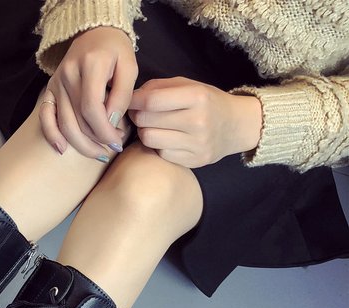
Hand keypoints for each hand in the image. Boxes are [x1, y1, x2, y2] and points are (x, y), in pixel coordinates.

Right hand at [40, 26, 137, 157]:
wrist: (94, 33)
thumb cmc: (115, 51)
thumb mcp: (129, 67)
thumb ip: (123, 95)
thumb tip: (111, 124)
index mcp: (90, 65)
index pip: (92, 108)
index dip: (104, 131)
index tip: (117, 142)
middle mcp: (68, 75)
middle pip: (78, 120)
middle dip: (96, 141)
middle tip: (112, 149)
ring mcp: (56, 84)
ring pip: (64, 124)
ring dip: (81, 145)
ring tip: (98, 153)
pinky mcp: (50, 91)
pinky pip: (45, 117)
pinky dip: (51, 135)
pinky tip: (62, 149)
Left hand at [128, 77, 262, 166]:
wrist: (236, 125)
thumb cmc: (207, 102)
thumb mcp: (189, 85)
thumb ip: (159, 87)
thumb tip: (131, 97)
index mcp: (197, 97)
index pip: (151, 101)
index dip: (134, 101)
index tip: (130, 101)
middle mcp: (198, 121)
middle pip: (146, 121)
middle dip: (138, 116)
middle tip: (141, 114)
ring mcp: (196, 144)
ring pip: (149, 139)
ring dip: (145, 132)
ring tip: (153, 126)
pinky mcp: (194, 161)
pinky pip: (160, 154)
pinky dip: (158, 146)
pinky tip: (167, 139)